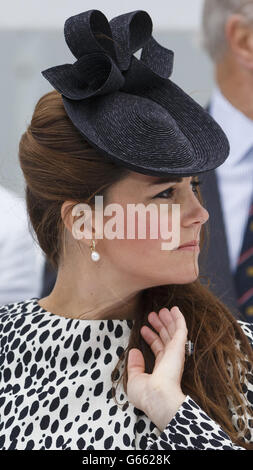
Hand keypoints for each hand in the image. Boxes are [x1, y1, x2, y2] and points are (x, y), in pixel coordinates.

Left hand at [126, 306, 187, 430]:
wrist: (158, 396)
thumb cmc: (146, 394)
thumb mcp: (134, 379)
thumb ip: (134, 365)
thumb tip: (134, 351)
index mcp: (161, 369)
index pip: (157, 349)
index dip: (150, 337)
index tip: (144, 328)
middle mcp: (170, 360)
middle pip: (165, 338)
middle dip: (160, 326)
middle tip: (153, 315)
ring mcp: (175, 353)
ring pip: (173, 331)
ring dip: (168, 320)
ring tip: (162, 310)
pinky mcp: (179, 347)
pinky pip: (181, 329)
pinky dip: (179, 319)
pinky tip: (175, 310)